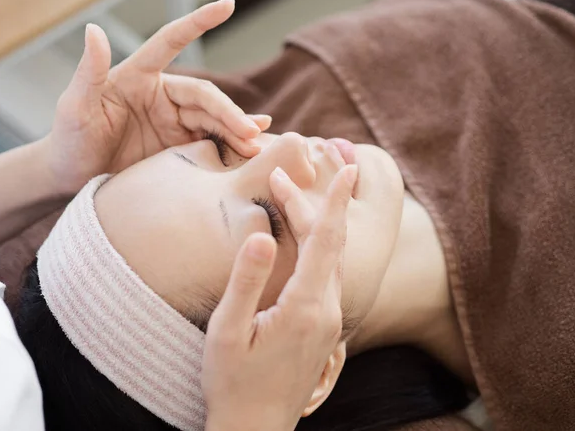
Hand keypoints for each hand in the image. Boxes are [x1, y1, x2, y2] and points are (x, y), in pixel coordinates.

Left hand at [42, 0, 269, 194]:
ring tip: (257, 146)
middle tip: (250, 133)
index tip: (227, 5)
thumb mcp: (75, 106)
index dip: (198, 23)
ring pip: (213, 119)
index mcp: (139, 76)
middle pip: (204, 95)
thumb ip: (89, 71)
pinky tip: (254, 146)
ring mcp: (173, 121)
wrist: (74, 178)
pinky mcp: (180, 145)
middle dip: (229, 112)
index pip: (171, 42)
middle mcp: (161, 95)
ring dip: (236, 131)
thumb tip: (94, 29)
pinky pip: (211, 141)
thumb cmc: (69, 139)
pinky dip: (232, 143)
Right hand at [202, 164, 357, 430]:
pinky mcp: (324, 327)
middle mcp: (326, 310)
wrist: (255, 429)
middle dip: (310, 205)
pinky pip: (326, 275)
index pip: (326, 241)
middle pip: (328, 244)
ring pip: (330, 259)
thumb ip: (245, 281)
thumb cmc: (233, 382)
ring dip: (314, 225)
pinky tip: (301, 239)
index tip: (347, 170)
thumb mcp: (227, 332)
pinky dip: (316, 247)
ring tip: (289, 198)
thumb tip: (261, 234)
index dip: (336, 202)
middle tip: (281, 177)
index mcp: (305, 307)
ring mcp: (329, 320)